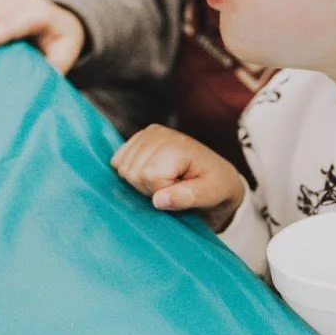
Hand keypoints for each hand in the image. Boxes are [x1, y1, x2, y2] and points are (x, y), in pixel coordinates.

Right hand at [111, 125, 244, 230]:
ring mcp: (148, 134)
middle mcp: (160, 134)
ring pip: (122, 168)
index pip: (149, 176)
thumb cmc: (216, 187)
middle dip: (149, 188)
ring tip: (165, 181)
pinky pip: (117, 161)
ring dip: (140, 182)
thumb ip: (187, 197)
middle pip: (132, 172)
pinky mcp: (139, 138)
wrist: (217, 177)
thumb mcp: (211, 195)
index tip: (181, 191)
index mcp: (178, 145)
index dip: (162, 192)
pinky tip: (150, 174)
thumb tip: (158, 200)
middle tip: (173, 187)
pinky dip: (130, 172)